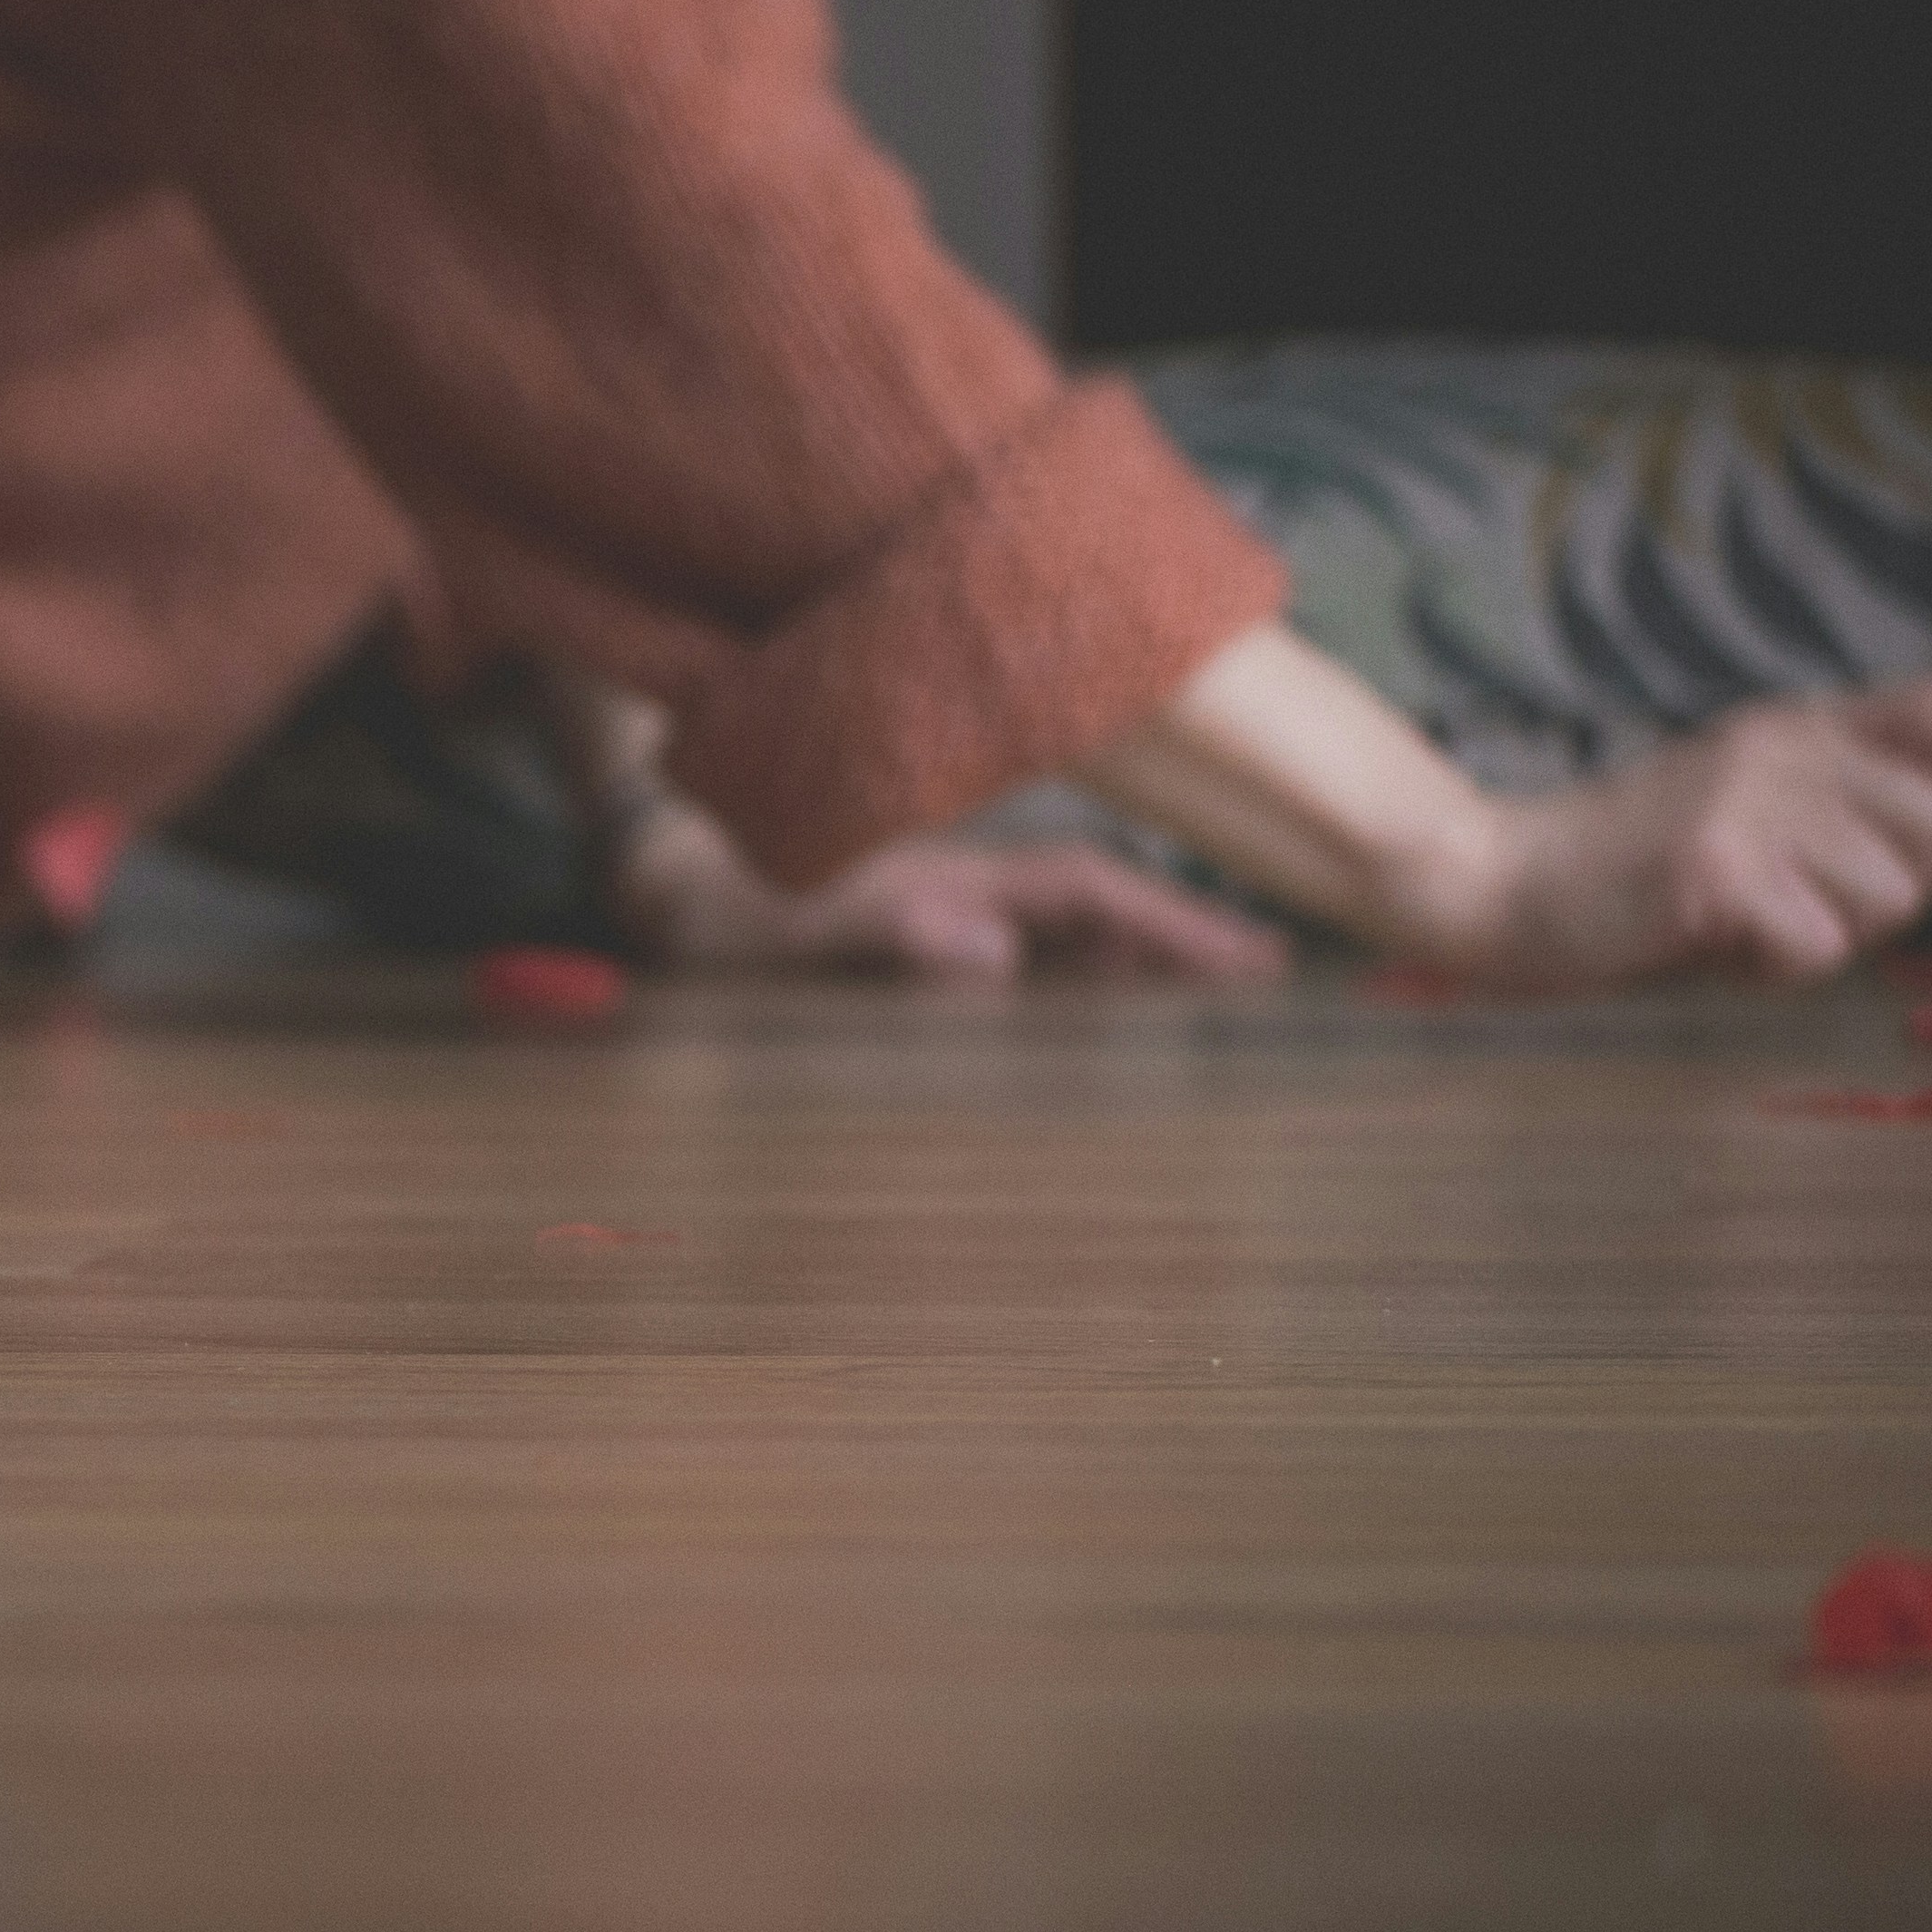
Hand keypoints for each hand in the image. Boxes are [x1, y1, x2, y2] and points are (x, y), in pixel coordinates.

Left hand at [613, 801, 1290, 982]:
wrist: (655, 896)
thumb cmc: (711, 916)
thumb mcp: (787, 930)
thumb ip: (879, 934)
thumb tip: (990, 953)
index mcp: (949, 886)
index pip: (1089, 900)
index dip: (1174, 926)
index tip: (1255, 961)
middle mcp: (962, 902)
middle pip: (1100, 922)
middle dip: (1184, 953)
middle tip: (1277, 993)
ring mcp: (942, 930)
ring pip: (1066, 955)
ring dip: (1136, 984)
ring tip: (1218, 1027)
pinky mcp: (916, 962)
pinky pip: (1017, 985)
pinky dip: (1071, 1006)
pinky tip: (1108, 1046)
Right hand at [1420, 678, 1931, 988]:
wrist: (1486, 886)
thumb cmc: (1613, 871)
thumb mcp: (1737, 807)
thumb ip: (1841, 812)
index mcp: (1785, 727)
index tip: (1923, 841)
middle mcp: (1778, 750)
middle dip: (1898, 884)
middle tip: (1811, 905)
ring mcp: (1746, 804)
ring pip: (1890, 893)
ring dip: (1832, 935)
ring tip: (1747, 927)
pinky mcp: (1715, 868)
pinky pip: (1820, 944)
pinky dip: (1775, 970)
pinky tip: (1713, 950)